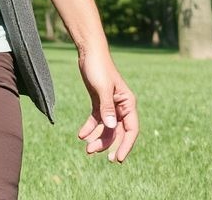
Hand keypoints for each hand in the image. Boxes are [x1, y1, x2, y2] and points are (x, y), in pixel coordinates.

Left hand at [77, 48, 138, 162]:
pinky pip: (96, 120)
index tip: (118, 158)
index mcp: (128, 104)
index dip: (126, 145)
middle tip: (98, 156)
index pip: (131, 130)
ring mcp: (110, 105)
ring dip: (98, 139)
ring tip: (86, 149)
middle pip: (118, 132)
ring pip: (107, 128)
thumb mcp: (102, 88)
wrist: (89, 52)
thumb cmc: (98, 67)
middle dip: (109, 145)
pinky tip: (81, 135)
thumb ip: (106, 107)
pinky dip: (90, 128)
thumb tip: (111, 126)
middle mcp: (121, 107)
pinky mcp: (99, 102)